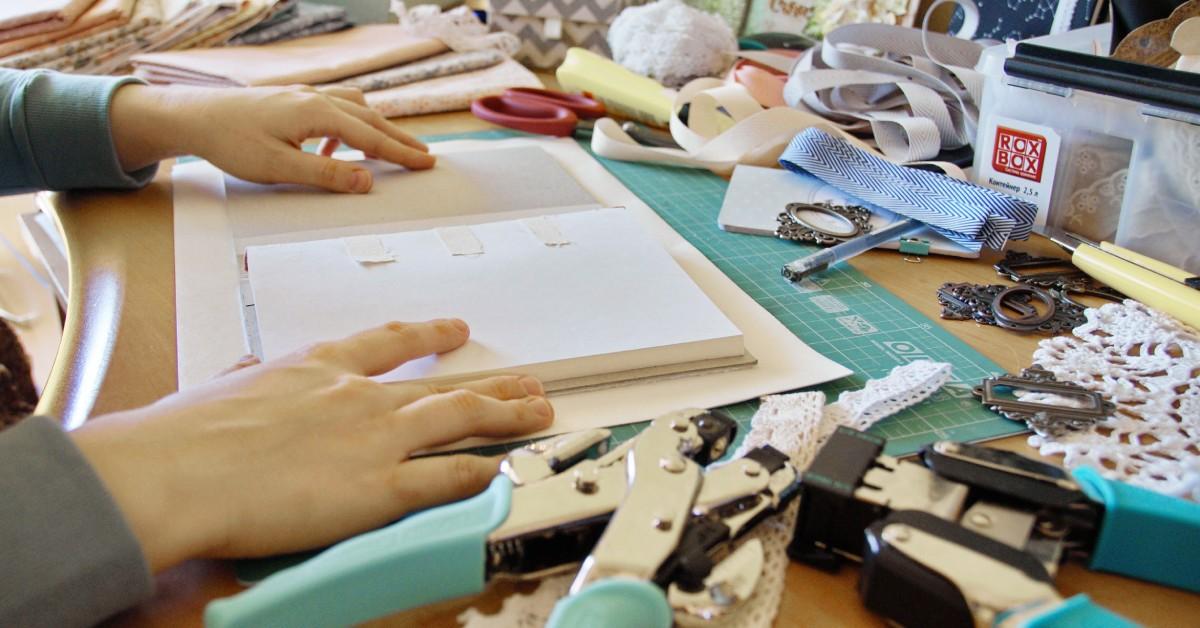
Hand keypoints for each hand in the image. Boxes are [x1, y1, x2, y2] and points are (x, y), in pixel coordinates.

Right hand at [71, 319, 553, 571]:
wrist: (175, 470)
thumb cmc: (181, 437)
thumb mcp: (217, 389)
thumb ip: (245, 378)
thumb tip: (244, 371)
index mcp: (317, 369)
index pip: (387, 343)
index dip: (428, 334)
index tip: (454, 329)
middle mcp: (357, 396)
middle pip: (441, 384)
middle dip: (491, 384)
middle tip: (525, 380)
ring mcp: (374, 439)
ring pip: (459, 418)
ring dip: (506, 416)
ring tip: (538, 412)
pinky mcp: (378, 488)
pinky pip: (446, 478)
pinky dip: (482, 472)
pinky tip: (505, 468)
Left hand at [109, 83, 434, 192]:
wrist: (193, 115)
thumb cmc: (231, 142)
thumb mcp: (280, 168)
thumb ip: (327, 175)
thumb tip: (367, 180)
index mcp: (317, 113)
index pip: (371, 136)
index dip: (401, 153)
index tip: (426, 164)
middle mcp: (315, 98)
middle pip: (369, 118)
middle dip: (398, 139)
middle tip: (424, 156)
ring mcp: (302, 96)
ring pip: (354, 108)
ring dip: (376, 129)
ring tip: (390, 150)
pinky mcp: (291, 100)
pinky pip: (333, 108)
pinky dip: (348, 126)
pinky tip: (336, 147)